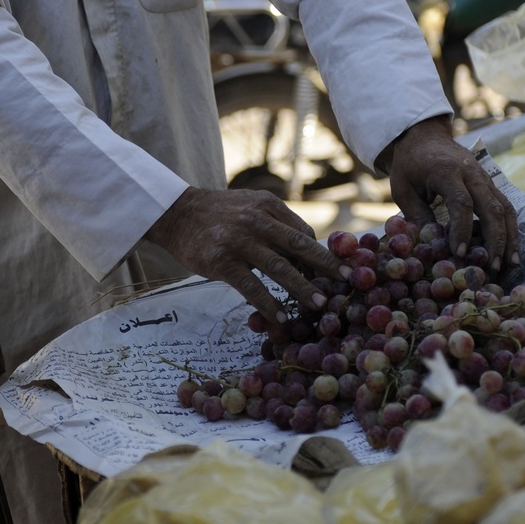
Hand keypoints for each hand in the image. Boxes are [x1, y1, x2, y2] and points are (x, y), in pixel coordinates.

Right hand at [145, 187, 345, 323]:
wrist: (176, 213)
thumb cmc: (219, 215)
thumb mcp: (250, 207)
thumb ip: (275, 224)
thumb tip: (309, 254)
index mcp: (268, 205)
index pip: (303, 232)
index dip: (320, 254)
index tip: (335, 272)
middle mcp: (256, 220)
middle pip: (300, 245)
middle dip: (326, 266)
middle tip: (348, 282)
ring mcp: (239, 241)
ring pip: (279, 268)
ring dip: (302, 288)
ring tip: (319, 305)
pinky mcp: (222, 261)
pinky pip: (252, 287)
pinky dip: (268, 304)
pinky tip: (281, 318)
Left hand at [378, 116, 519, 271]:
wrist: (425, 137)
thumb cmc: (410, 165)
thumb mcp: (403, 189)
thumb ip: (416, 215)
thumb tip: (431, 247)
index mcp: (447, 172)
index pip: (461, 203)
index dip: (462, 229)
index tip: (460, 253)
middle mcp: (472, 174)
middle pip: (492, 208)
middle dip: (495, 240)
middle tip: (493, 267)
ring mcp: (485, 178)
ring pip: (505, 208)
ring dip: (509, 237)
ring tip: (510, 264)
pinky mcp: (491, 184)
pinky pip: (506, 207)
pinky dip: (510, 229)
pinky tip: (510, 250)